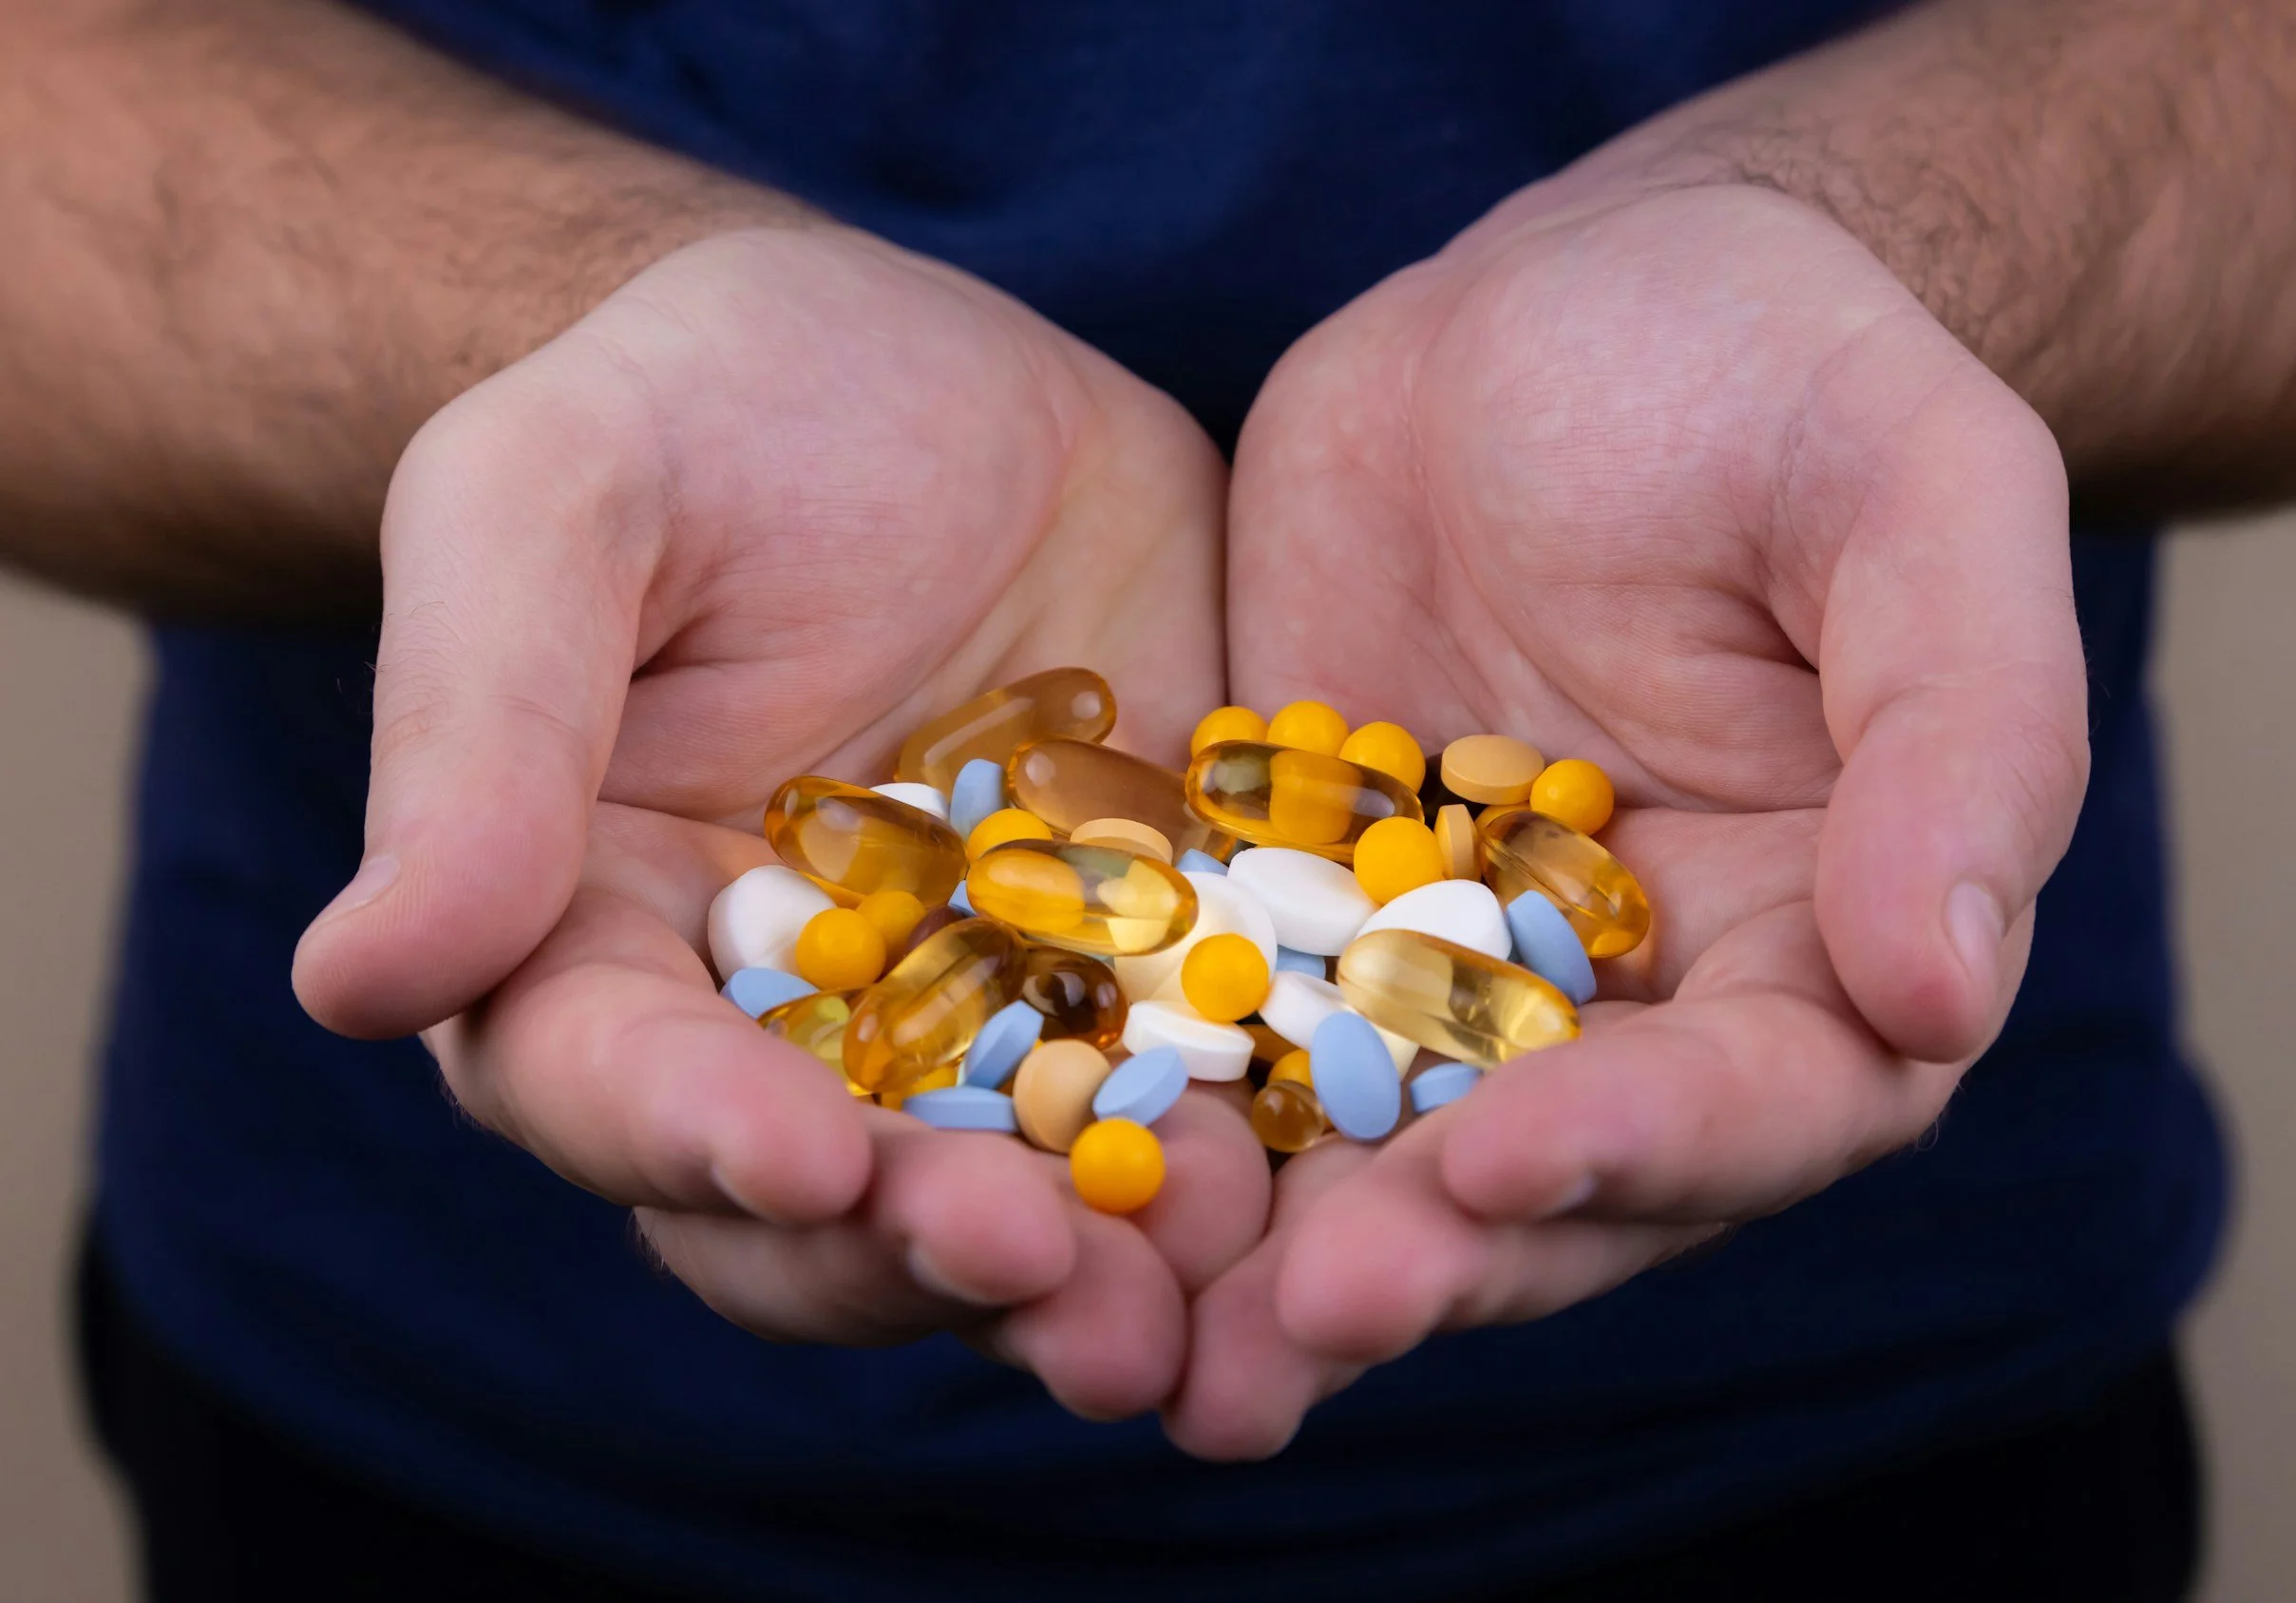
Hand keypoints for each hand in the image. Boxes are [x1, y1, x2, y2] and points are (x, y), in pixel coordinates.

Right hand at [290, 226, 1267, 1417]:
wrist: (910, 368)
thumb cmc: (690, 408)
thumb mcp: (552, 500)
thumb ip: (473, 733)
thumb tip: (355, 982)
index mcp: (605, 949)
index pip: (620, 1086)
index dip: (700, 1144)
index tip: (799, 1163)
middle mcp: (793, 1029)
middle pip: (836, 1201)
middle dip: (935, 1254)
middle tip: (1051, 1281)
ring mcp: (987, 1013)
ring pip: (1029, 1184)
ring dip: (1115, 1265)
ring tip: (1209, 1289)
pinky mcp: (1149, 962)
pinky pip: (1203, 1076)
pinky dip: (1264, 1139)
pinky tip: (1337, 1166)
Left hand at [1170, 183, 2087, 1455]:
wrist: (1562, 307)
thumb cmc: (1778, 372)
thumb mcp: (1915, 497)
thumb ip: (1965, 730)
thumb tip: (1947, 990)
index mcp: (1811, 939)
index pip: (1761, 1101)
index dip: (1648, 1148)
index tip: (1510, 1162)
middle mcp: (1630, 999)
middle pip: (1552, 1181)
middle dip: (1439, 1253)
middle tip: (1311, 1313)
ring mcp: (1442, 965)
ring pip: (1374, 1148)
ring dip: (1280, 1254)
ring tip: (1176, 1345)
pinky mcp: (1292, 911)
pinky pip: (1226, 1026)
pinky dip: (1160, 1108)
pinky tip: (1056, 1173)